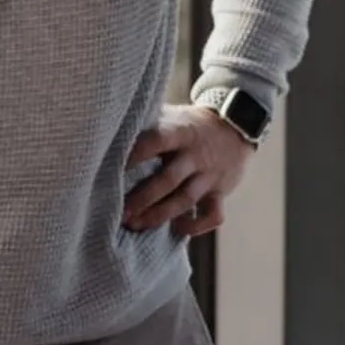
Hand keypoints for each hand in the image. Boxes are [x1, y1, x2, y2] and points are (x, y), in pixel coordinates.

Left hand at [122, 103, 254, 239]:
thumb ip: (147, 122)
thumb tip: (108, 127)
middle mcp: (196, 154)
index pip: (155, 141)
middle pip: (168, 179)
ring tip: (135, 225)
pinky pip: (213, 215)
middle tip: (120, 213)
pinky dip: (196, 226)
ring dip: (159, 215)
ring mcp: (210, 175)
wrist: (236, 124)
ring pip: (185, 199)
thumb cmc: (189, 123)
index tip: (111, 169)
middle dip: (142, 198)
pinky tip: (177, 229)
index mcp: (180, 132)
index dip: (134, 155)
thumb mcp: (172, 115)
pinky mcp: (221, 192)